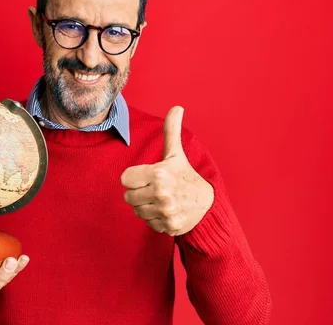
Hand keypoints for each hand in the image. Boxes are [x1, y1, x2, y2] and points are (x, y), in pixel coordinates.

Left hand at [121, 106, 213, 235]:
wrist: (207, 203)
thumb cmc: (184, 175)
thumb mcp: (175, 154)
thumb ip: (171, 131)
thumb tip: (177, 107)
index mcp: (159, 173)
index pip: (125, 179)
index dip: (134, 178)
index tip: (146, 177)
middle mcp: (161, 193)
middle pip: (128, 196)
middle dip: (139, 193)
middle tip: (154, 189)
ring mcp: (166, 211)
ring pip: (137, 211)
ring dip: (146, 206)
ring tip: (160, 200)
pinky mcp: (169, 225)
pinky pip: (148, 223)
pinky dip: (155, 219)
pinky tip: (166, 211)